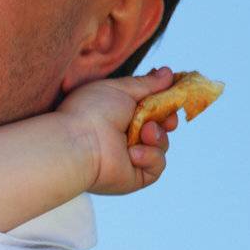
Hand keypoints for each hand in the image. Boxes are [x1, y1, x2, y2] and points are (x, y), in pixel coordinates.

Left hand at [59, 65, 178, 194]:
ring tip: (143, 132)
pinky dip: (150, 157)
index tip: (172, 97)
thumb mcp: (120, 89)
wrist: (77, 142)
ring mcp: (128, 158)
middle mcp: (123, 138)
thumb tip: (169, 73)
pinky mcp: (133, 177)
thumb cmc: (90, 112)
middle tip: (166, 118)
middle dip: (167, 121)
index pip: (151, 111)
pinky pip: (156, 167)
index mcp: (118, 117)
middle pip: (160, 128)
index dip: (165, 105)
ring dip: (157, 136)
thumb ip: (146, 83)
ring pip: (161, 146)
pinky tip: (132, 154)